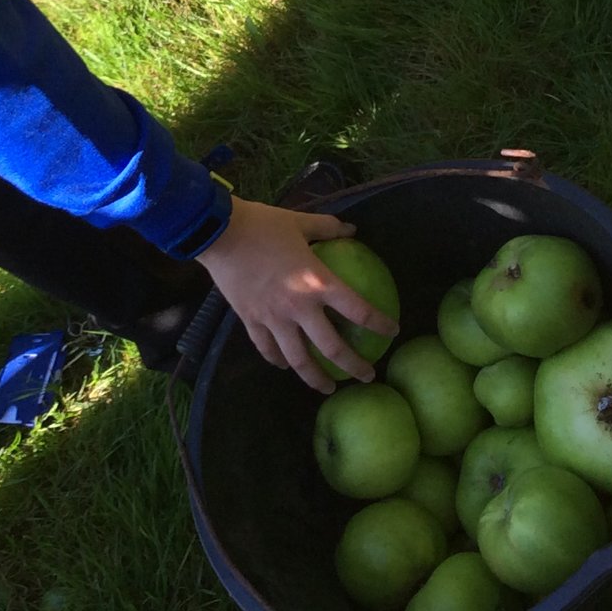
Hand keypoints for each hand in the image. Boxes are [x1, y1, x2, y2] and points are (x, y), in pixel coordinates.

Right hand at [195, 197, 398, 393]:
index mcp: (317, 282)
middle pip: (332, 348)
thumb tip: (351, 230)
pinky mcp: (251, 321)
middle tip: (367, 376)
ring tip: (328, 388)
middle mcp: (299, 307)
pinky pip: (268, 349)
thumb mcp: (300, 222)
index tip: (392, 331)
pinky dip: (279, 361)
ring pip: (299, 360)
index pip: (358, 310)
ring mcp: (273, 319)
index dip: (379, 323)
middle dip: (354, 366)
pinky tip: (286, 366)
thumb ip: (328, 228)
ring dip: (316, 378)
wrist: (219, 233)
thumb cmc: (263, 224)